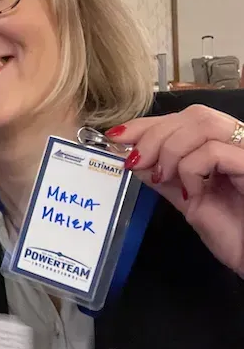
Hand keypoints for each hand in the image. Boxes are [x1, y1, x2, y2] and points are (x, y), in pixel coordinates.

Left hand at [108, 105, 243, 276]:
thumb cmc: (234, 234)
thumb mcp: (189, 201)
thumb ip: (165, 177)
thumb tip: (134, 157)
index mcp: (225, 146)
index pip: (185, 118)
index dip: (149, 123)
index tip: (117, 135)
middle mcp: (241, 142)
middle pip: (193, 114)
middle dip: (154, 134)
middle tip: (135, 161)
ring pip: (202, 124)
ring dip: (169, 148)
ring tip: (161, 176)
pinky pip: (213, 152)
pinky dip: (191, 169)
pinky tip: (191, 193)